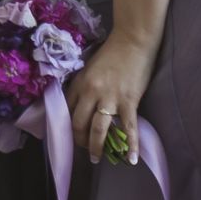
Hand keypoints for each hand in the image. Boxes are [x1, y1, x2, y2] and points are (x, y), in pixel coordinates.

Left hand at [65, 31, 155, 163]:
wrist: (133, 40)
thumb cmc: (112, 52)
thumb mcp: (89, 68)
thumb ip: (83, 85)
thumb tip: (80, 104)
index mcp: (79, 83)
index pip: (67, 110)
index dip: (68, 126)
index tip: (72, 135)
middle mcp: (90, 93)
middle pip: (79, 124)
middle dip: (79, 141)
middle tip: (84, 150)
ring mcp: (110, 98)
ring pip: (98, 130)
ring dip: (96, 147)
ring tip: (97, 158)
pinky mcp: (129, 101)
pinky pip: (128, 128)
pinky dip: (130, 145)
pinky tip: (130, 159)